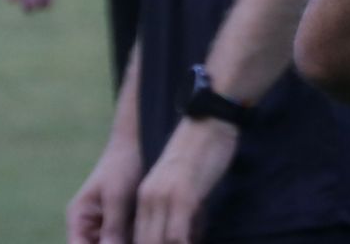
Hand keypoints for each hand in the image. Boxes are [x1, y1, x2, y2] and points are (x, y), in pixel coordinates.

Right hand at [66, 133, 140, 243]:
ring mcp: (107, 228)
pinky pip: (129, 240)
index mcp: (79, 219)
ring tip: (144, 238)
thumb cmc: (123, 164)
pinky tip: (151, 237)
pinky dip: (139, 240)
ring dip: (133, 243)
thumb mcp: (116, 194)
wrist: (138, 144)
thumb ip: (112, 226)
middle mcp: (89, 227)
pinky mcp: (124, 225)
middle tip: (139, 241)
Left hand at [134, 118, 238, 243]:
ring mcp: (165, 198)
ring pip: (157, 243)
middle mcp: (149, 201)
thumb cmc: (205, 150)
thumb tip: (188, 237)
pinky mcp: (184, 196)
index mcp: (146, 198)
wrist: (211, 118)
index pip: (138, 238)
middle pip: (143, 242)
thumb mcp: (186, 184)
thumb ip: (183, 212)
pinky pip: (178, 235)